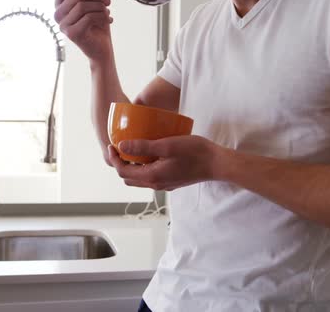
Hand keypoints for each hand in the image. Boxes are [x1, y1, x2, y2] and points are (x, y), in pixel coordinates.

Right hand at [54, 0, 112, 61]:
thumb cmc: (97, 27)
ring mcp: (63, 25)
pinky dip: (102, 16)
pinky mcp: (72, 33)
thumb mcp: (92, 5)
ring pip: (82, 5)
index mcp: (61, 6)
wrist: (102, 50)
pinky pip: (89, 17)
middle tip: (107, 2)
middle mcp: (58, 15)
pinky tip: (108, 20)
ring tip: (107, 13)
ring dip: (100, 7)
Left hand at [107, 136, 222, 190]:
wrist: (217, 164)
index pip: (123, 171)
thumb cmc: (195, 152)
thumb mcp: (167, 145)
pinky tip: (150, 154)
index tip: (112, 144)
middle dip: (120, 164)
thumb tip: (121, 146)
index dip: (114, 158)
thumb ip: (143, 147)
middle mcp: (156, 184)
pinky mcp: (171, 181)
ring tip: (132, 149)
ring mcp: (164, 184)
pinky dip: (143, 168)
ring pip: (139, 178)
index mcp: (152, 176)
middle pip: (129, 177)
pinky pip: (150, 177)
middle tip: (120, 147)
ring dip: (132, 166)